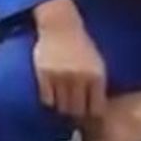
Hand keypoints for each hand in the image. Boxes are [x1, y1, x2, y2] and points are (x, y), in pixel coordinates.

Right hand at [33, 0, 106, 119]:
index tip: (88, 112)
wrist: (60, 26)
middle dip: (76, 113)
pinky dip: (49, 101)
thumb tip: (96, 108)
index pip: (96, 108)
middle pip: (77, 109)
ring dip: (62, 108)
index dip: (92, 113)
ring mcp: (60, 76)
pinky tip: (51, 96)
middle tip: (73, 111)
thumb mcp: (97, 64)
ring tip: (62, 104)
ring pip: (62, 106)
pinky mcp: (44, 74)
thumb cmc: (81, 45)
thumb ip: (97, 84)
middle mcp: (79, 78)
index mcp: (96, 76)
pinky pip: (46, 98)